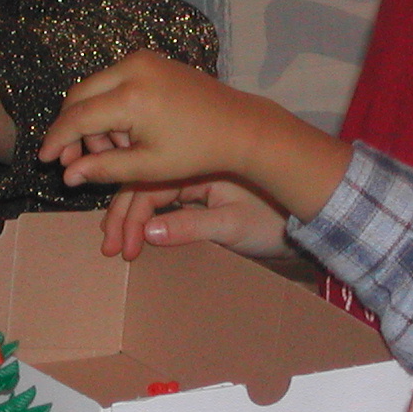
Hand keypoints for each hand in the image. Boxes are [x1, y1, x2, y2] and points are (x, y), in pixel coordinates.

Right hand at [42, 51, 277, 184]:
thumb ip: (103, 169)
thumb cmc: (198, 151)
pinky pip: (114, 80)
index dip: (57, 140)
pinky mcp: (151, 59)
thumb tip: (67, 175)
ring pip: (95, 88)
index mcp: (132, 96)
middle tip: (74, 160)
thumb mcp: (148, 167)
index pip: (77, 117)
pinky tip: (125, 134)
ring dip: (93, 119)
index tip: (45, 160)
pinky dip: (110, 106)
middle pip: (79, 95)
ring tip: (113, 152)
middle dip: (73, 129)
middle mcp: (133, 68)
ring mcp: (143, 59)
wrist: (239, 126)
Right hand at [98, 178, 291, 260]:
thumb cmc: (272, 219)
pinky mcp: (199, 181)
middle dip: (121, 216)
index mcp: (198, 167)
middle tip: (108, 246)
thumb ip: (190, 228)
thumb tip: (147, 234)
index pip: (149, 189)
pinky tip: (133, 225)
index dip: (130, 220)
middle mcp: (192, 163)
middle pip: (141, 183)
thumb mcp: (231, 226)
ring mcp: (194, 171)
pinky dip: (144, 208)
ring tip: (112, 241)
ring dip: (127, 213)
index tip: (121, 248)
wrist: (305, 207)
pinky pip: (161, 189)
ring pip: (147, 186)